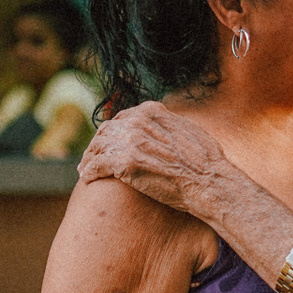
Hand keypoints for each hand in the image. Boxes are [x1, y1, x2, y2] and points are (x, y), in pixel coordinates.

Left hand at [77, 102, 231, 215]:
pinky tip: (86, 179)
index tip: (106, 143)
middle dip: (96, 145)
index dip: (110, 132)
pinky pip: (96, 166)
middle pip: (105, 131)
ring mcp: (130, 141)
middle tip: (89, 158)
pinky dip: (88, 172)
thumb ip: (167, 125)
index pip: (120, 118)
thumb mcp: (187, 130)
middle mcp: (137, 121)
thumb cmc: (205, 163)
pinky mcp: (124, 162)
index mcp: (151, 111)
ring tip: (84, 169)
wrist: (208, 181)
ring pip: (97, 148)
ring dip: (88, 159)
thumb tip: (162, 129)